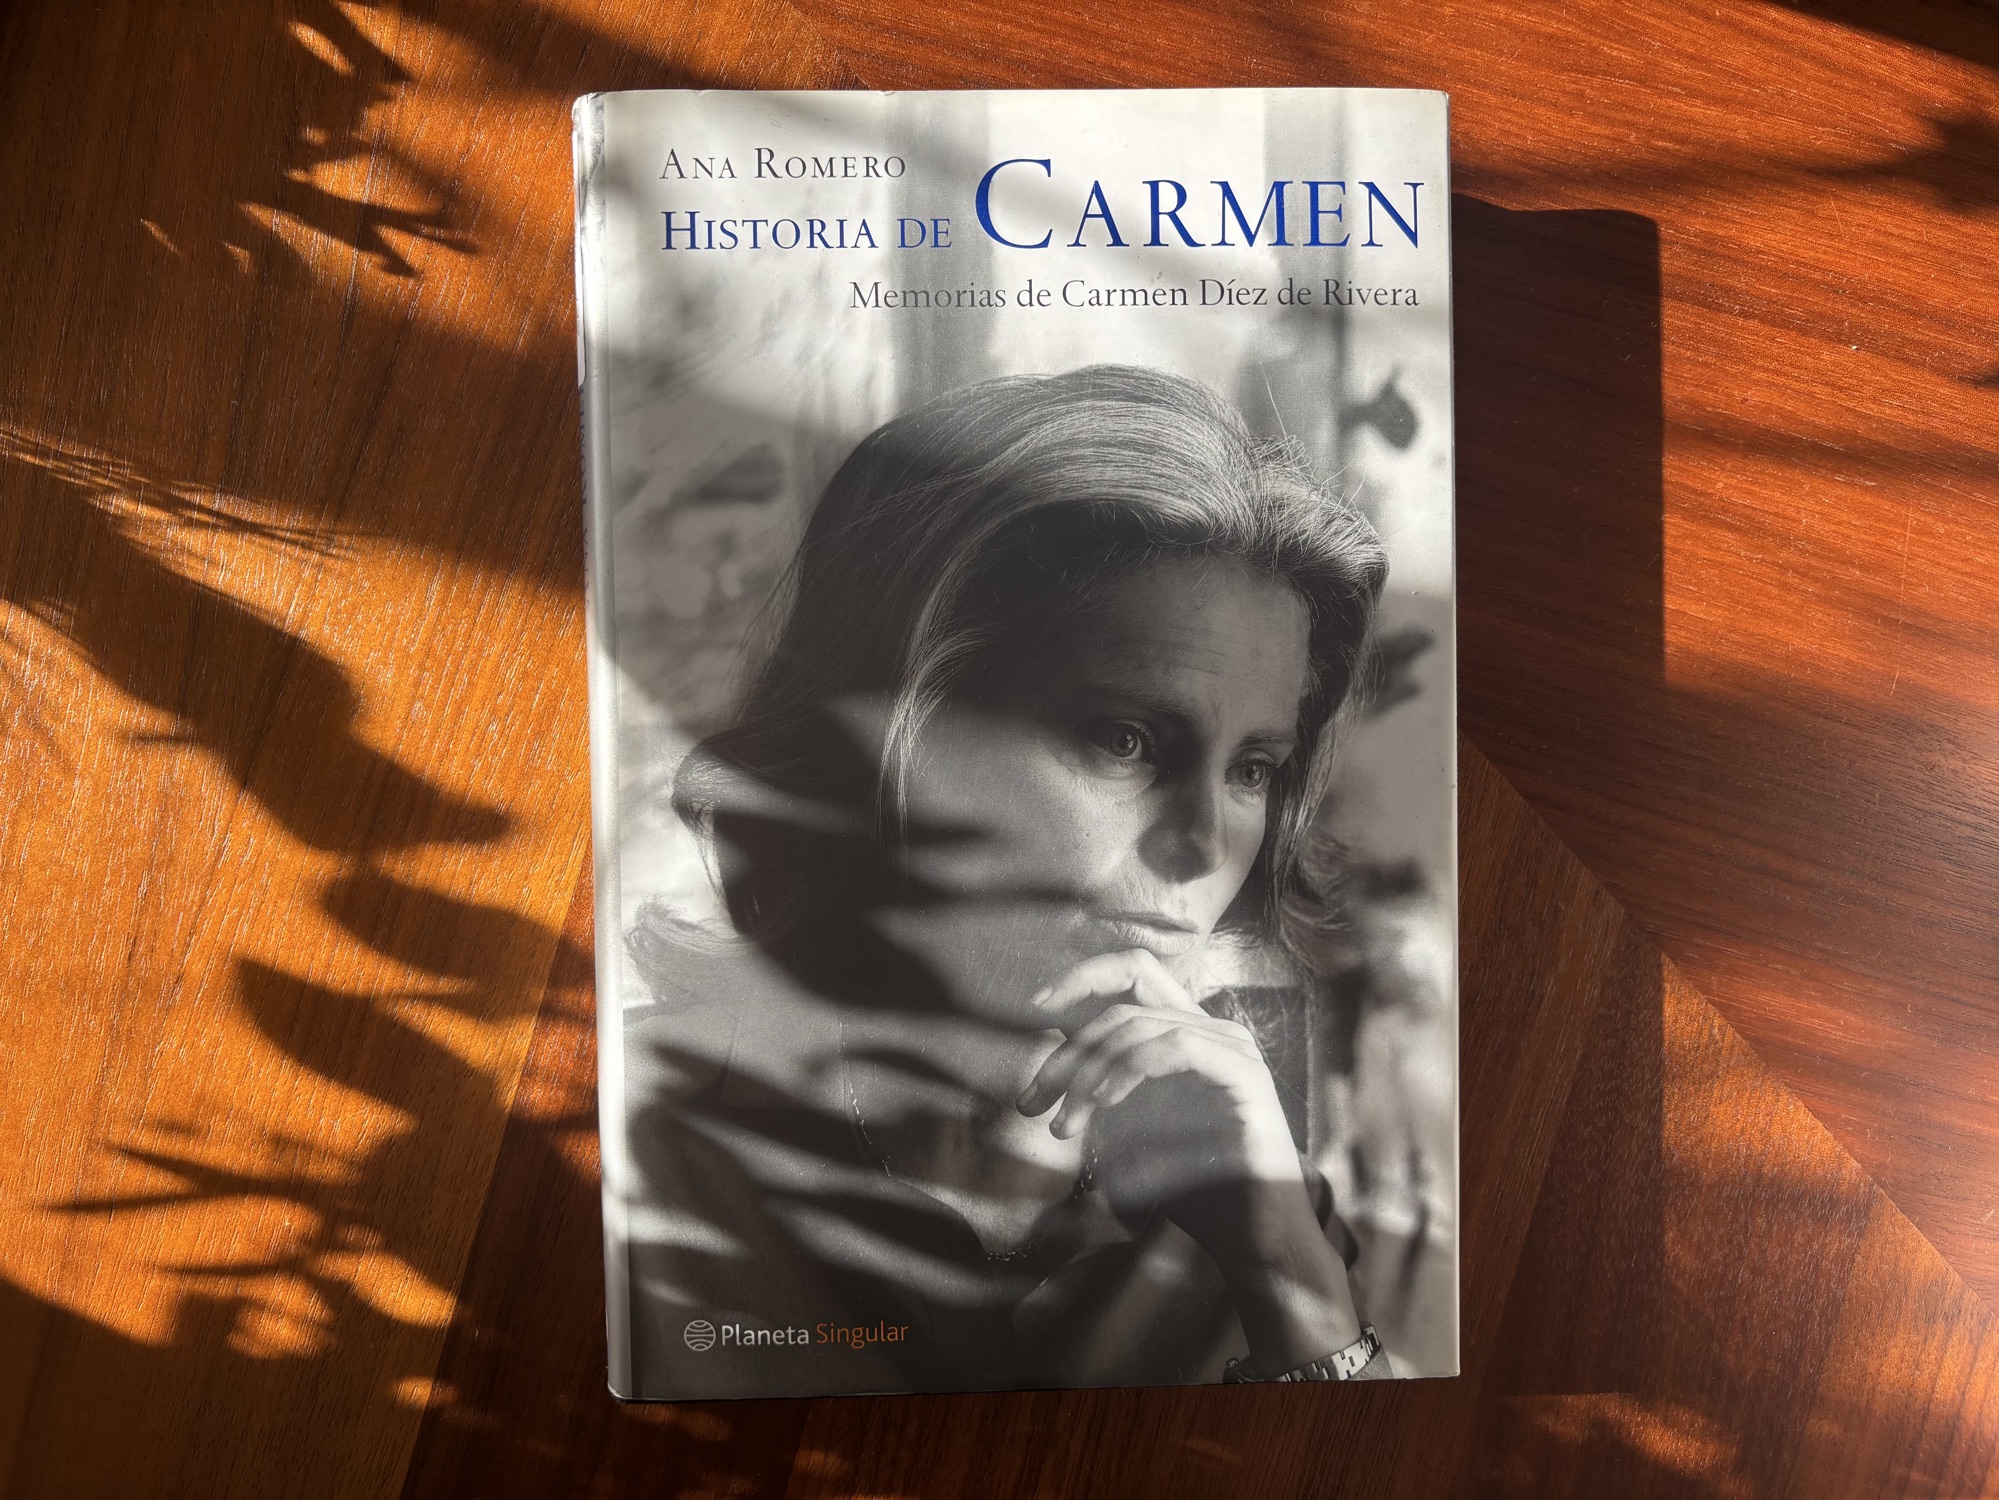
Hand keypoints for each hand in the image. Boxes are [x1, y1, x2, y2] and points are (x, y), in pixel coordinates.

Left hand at [1014, 949, 1304, 1217]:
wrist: (1251, 1240)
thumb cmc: (1192, 1189)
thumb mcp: (1128, 1128)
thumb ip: (1098, 1084)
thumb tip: (1047, 1042)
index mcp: (1186, 1033)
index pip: (1133, 972)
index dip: (1082, 978)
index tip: (1034, 1009)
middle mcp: (1211, 1029)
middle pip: (1122, 1003)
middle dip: (1068, 1053)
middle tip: (1032, 1104)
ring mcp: (1232, 1047)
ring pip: (1139, 1026)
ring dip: (1088, 1074)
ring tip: (1065, 1127)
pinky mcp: (1247, 1074)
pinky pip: (1179, 1046)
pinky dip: (1132, 1069)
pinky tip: (1106, 1105)